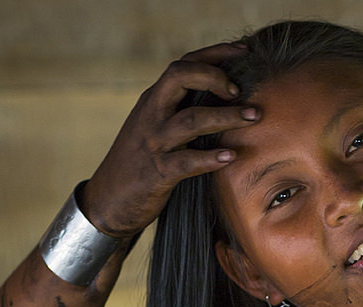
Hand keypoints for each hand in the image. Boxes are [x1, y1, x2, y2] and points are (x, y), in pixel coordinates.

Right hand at [80, 43, 259, 236]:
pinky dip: (210, 158)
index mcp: (154, 100)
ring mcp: (154, 143)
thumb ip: (177, 110)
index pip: (184, 64)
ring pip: (191, 120)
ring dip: (226, 116)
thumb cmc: (139, 163)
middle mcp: (152, 115)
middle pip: (180, 77)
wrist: (109, 201)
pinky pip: (188, 162)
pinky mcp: (158, 173)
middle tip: (240, 91)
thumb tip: (218, 99)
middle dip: (214, 77)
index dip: (215, 53)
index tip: (243, 51)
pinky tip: (231, 157)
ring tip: (253, 117)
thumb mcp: (154, 127)